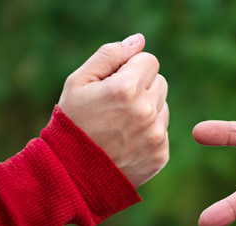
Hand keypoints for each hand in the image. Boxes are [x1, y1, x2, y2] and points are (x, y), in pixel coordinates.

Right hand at [59, 34, 168, 186]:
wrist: (72, 174)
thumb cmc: (72, 123)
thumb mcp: (78, 82)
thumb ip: (110, 55)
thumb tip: (139, 40)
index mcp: (126, 89)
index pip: (149, 60)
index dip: (130, 69)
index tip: (115, 84)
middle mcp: (146, 111)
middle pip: (160, 82)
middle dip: (141, 88)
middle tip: (116, 106)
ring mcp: (156, 135)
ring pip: (163, 106)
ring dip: (147, 110)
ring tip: (120, 126)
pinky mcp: (161, 155)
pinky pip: (163, 130)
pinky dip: (149, 133)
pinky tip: (127, 142)